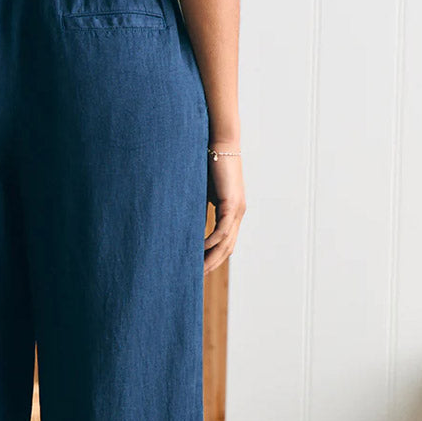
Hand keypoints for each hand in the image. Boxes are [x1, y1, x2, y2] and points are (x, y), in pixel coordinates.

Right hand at [204, 150, 244, 274]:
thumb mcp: (201, 191)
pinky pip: (222, 230)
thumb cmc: (208, 163)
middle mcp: (238, 214)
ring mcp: (237, 210)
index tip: (199, 268)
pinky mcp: (232, 204)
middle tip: (196, 277)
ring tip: (197, 270)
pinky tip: (199, 251)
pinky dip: (211, 242)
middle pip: (227, 248)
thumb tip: (183, 222)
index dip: (213, 257)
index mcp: (232, 211)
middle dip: (212, 264)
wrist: (220, 142)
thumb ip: (197, 207)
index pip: (225, 242)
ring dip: (212, 258)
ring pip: (226, 243)